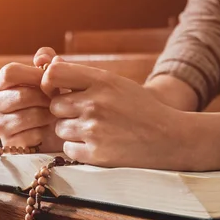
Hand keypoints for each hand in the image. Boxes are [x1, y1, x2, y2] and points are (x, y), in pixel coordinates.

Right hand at [0, 48, 63, 151]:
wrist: (53, 134)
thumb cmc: (48, 100)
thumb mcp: (49, 77)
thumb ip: (47, 61)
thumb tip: (45, 58)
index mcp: (1, 83)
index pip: (10, 72)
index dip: (34, 74)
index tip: (49, 80)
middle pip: (23, 96)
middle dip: (47, 98)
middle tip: (58, 101)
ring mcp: (0, 125)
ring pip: (30, 116)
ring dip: (49, 115)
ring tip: (54, 114)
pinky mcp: (9, 144)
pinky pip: (32, 135)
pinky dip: (45, 132)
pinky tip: (47, 130)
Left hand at [42, 59, 184, 167]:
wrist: (170, 138)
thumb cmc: (141, 108)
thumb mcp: (117, 83)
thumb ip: (85, 77)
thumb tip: (49, 65)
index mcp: (102, 80)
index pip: (54, 73)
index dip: (49, 83)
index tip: (56, 91)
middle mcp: (95, 103)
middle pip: (55, 106)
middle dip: (66, 112)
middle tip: (86, 116)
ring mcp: (94, 129)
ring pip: (60, 129)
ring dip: (72, 131)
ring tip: (95, 131)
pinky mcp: (96, 154)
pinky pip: (68, 149)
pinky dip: (78, 149)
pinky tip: (97, 145)